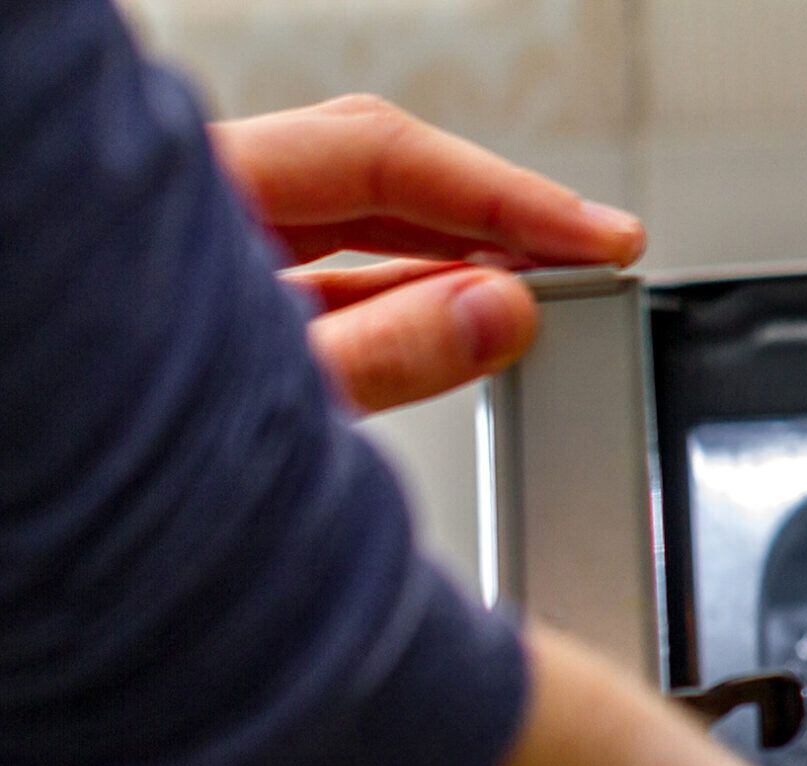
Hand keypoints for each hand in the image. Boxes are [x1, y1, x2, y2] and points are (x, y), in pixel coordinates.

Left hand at [211, 95, 645, 412]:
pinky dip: (406, 294)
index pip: (375, 152)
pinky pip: (325, 276)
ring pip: (352, 222)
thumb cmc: (88, 450)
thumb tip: (499, 312)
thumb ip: (380, 354)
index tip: (596, 237)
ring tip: (546, 289)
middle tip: (595, 253)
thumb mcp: (253, 400)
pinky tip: (467, 318)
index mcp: (191, 190)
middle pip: (374, 169)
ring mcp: (201, 251)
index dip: (503, 193)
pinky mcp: (213, 305)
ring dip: (458, 255)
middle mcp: (197, 202)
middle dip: (494, 212)